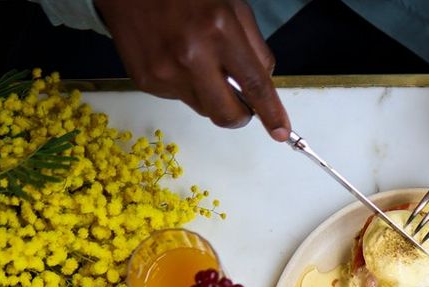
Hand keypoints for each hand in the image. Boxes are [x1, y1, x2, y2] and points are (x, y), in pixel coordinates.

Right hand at [96, 0, 290, 137]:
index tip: (281, 132)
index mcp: (218, 30)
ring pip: (204, 109)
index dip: (271, 113)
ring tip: (197, 60)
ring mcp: (166, 72)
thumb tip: (264, 84)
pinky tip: (174, 57)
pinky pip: (179, 98)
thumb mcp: (230, 5)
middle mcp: (191, 56)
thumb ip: (253, 47)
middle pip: (228, 115)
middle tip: (241, 102)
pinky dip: (186, 85)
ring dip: (210, 94)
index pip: (254, 85)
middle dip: (240, 115)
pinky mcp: (147, 81)